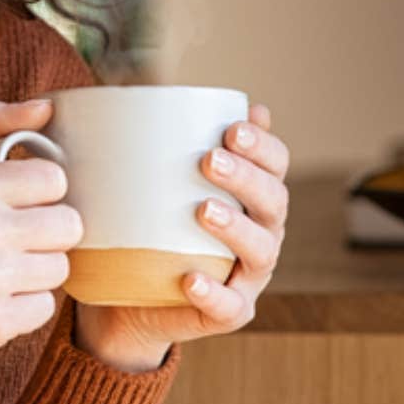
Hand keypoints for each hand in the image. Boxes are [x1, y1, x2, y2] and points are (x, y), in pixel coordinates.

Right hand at [0, 97, 83, 403]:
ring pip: (61, 268)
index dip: (41, 196)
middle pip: (68, 225)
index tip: (17, 208)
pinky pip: (45, 308)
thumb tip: (46, 107)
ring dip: (36, 276)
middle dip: (46, 238)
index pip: (54, 179)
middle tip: (11, 247)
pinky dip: (24, 311)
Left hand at [73, 103, 290, 371]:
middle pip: (273, 202)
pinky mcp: (228, 313)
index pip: (275, 165)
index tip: (232, 128)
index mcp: (252, 197)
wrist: (128, 299)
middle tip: (209, 160)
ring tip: (203, 210)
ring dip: (236, 229)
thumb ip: (159, 144)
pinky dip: (213, 292)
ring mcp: (248, 276)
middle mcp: (261, 233)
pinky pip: (229, 306)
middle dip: (247, 177)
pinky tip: (191, 279)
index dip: (264, 146)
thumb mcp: (150, 184)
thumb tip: (154, 91)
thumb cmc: (146, 227)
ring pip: (261, 251)